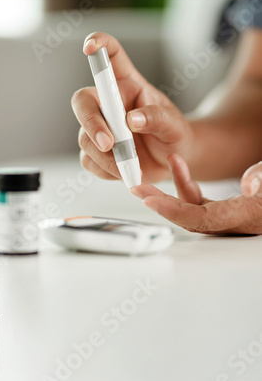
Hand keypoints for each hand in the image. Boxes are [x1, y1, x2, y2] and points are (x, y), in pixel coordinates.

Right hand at [72, 32, 193, 182]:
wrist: (175, 160)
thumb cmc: (175, 134)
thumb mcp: (174, 124)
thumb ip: (156, 118)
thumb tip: (132, 119)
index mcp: (128, 84)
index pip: (110, 55)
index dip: (98, 44)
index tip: (91, 46)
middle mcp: (108, 103)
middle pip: (83, 102)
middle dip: (91, 123)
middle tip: (109, 143)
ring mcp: (100, 127)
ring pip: (84, 137)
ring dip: (104, 156)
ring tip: (130, 165)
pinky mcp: (96, 151)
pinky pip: (88, 160)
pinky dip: (105, 169)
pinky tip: (123, 171)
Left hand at [131, 155, 261, 234]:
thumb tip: (250, 185)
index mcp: (247, 216)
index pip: (201, 219)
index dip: (172, 210)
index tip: (148, 199)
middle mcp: (237, 221)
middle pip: (190, 217)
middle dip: (162, 202)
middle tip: (137, 188)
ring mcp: (232, 216)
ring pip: (193, 208)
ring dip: (173, 189)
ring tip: (158, 168)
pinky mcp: (230, 208)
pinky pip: (202, 201)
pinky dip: (188, 184)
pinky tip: (179, 164)